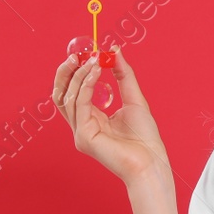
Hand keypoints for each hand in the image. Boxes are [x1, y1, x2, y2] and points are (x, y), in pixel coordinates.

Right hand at [52, 46, 169, 184]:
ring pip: (68, 98)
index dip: (73, 73)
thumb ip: (123, 75)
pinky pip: (80, 105)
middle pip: (61, 95)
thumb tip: (115, 51)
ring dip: (79, 75)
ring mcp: (80, 133)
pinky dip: (86, 84)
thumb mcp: (134, 98)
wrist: (152, 161)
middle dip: (66, 72)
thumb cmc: (145, 137)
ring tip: (93, 59)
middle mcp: (81, 127)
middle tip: (77, 54)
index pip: (72, 93)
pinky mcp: (84, 137)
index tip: (83, 53)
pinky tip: (96, 71)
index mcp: (90, 120)